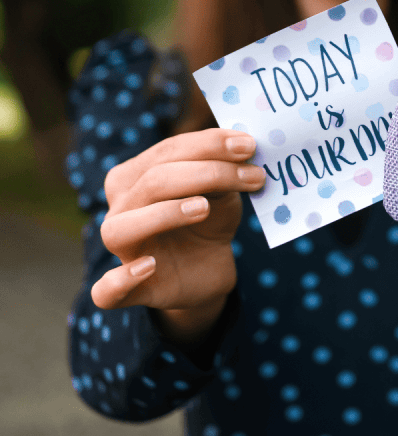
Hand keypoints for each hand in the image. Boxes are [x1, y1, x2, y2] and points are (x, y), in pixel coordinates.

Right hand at [91, 129, 265, 311]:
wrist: (208, 267)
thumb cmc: (208, 218)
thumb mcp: (219, 190)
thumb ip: (222, 168)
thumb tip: (243, 146)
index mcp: (135, 175)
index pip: (169, 150)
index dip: (210, 144)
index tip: (248, 145)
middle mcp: (120, 208)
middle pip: (153, 182)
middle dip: (208, 173)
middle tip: (253, 176)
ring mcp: (122, 250)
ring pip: (121, 228)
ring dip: (164, 214)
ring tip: (203, 207)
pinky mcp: (132, 290)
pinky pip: (107, 290)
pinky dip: (120, 280)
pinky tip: (148, 267)